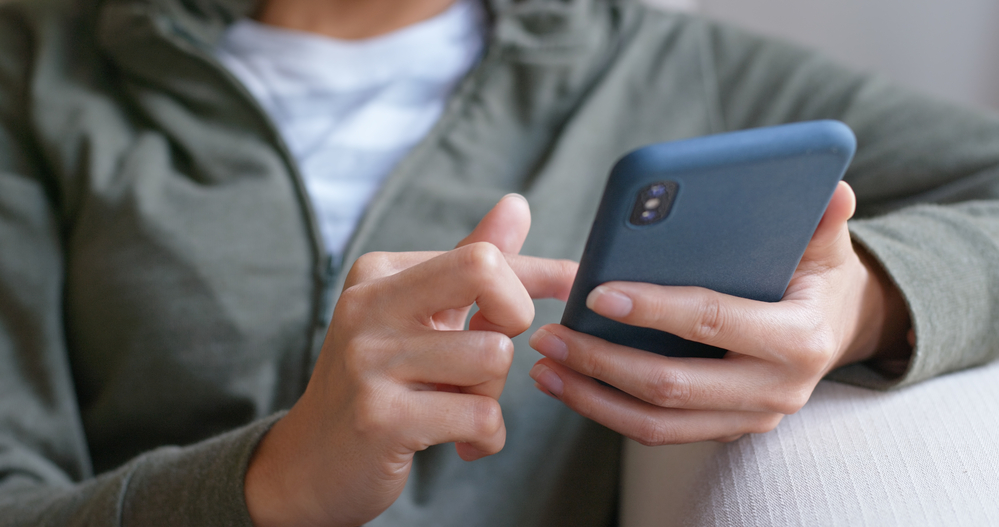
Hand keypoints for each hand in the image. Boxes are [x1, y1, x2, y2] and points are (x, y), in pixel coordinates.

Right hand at [244, 195, 576, 525]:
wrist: (311, 463)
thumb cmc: (379, 382)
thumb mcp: (418, 314)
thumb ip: (469, 260)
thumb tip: (517, 205)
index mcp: (378, 273)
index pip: (481, 254)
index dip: (539, 272)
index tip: (575, 281)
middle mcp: (368, 307)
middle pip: (488, 275)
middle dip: (513, 318)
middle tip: (488, 354)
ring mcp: (370, 362)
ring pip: (493, 355)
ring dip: (492, 393)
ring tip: (456, 407)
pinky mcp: (381, 419)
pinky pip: (481, 416)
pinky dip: (487, 437)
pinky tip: (460, 442)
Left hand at [528, 182, 911, 444]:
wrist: (839, 332)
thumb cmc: (819, 279)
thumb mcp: (828, 246)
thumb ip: (824, 219)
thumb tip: (833, 188)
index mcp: (799, 340)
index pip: (712, 322)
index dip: (653, 309)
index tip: (597, 294)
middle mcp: (775, 391)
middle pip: (672, 386)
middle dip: (602, 362)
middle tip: (548, 336)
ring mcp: (748, 419)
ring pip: (657, 424)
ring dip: (591, 397)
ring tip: (544, 366)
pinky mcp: (723, 430)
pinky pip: (658, 432)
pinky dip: (607, 411)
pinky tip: (568, 382)